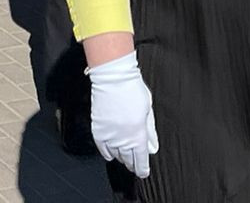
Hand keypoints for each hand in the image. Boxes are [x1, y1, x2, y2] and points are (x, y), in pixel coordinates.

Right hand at [86, 51, 158, 178]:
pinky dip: (107, 152)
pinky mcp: (98, 129)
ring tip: (124, 156)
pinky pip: (102, 148)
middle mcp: (122, 138)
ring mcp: (109, 135)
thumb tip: (151, 146)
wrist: (113, 77)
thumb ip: (150, 131)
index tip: (143, 172)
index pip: (140, 159)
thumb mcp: (148, 110)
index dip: (142, 169)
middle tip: (135, 163)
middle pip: (127, 159)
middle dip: (132, 163)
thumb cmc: (132, 89)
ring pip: (115, 155)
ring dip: (121, 157)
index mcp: (137, 134)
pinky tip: (111, 154)